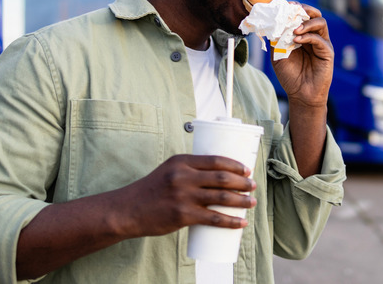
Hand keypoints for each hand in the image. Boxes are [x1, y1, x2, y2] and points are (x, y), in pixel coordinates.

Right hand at [116, 154, 256, 237]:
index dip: (235, 165)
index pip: (216, 159)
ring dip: (241, 201)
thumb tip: (218, 176)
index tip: (247, 170)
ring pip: (221, 198)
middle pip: (222, 178)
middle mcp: (183, 176)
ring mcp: (183, 196)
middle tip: (253, 186)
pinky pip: (213, 219)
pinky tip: (241, 222)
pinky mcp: (182, 215)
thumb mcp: (169, 171)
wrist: (129, 210)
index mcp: (181, 161)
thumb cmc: (152, 190)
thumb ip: (190, 171)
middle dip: (243, 183)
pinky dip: (230, 221)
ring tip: (252, 203)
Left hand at [271, 4, 333, 107]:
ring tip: (294, 28)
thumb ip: (276, 39)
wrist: (301, 94)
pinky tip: (296, 40)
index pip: (302, 16)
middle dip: (304, 9)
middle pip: (314, 14)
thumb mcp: (278, 54)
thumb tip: (271, 23)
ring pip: (320, 22)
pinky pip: (320, 39)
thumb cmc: (290, 75)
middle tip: (292, 9)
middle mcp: (314, 36)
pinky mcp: (327, 53)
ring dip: (306, 22)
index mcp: (303, 35)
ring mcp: (322, 43)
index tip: (284, 5)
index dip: (294, 9)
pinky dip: (308, 36)